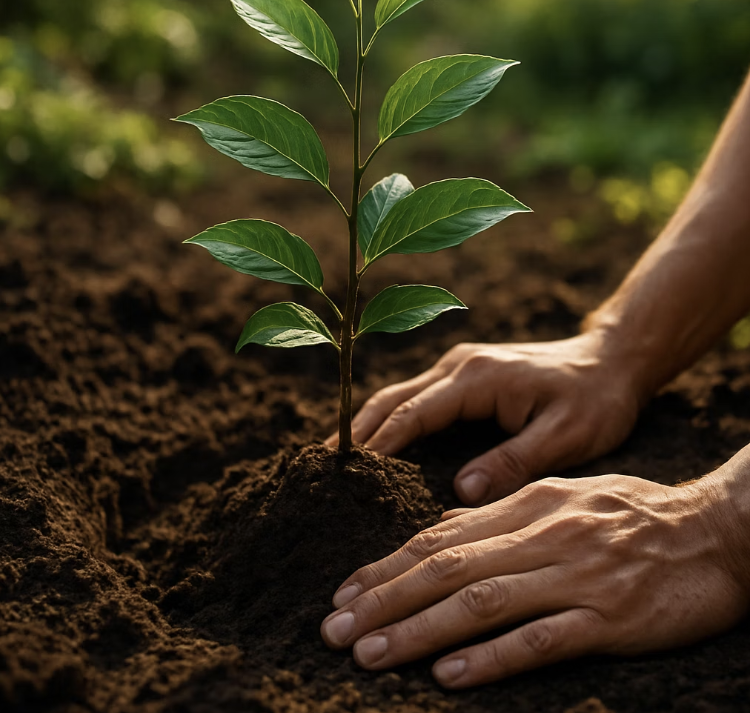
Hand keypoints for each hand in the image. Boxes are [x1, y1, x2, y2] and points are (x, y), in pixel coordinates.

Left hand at [320, 472, 749, 687]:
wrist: (715, 531)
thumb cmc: (635, 513)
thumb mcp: (565, 496)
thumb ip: (507, 512)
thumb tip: (446, 531)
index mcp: (529, 505)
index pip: (440, 537)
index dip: (388, 566)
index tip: (346, 593)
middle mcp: (543, 535)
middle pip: (447, 568)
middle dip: (384, 600)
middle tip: (335, 630)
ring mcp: (574, 577)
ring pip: (481, 603)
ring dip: (419, 630)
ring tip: (370, 656)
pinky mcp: (608, 619)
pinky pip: (540, 639)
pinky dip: (491, 657)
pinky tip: (450, 676)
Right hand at [326, 332, 641, 503]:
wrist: (613, 361)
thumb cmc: (595, 400)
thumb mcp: (566, 436)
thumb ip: (514, 461)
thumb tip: (463, 492)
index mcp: (477, 378)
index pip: (412, 414)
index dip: (378, 446)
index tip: (345, 476)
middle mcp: (459, 366)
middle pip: (391, 399)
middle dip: (357, 433)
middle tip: (323, 472)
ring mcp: (460, 368)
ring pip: (398, 395)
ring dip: (368, 426)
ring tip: (339, 465)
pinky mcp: (465, 376)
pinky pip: (415, 398)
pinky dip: (390, 421)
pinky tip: (380, 448)